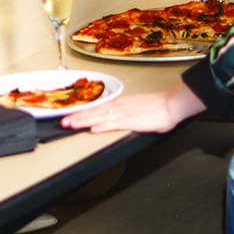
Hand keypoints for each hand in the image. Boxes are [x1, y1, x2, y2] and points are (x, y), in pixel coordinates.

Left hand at [62, 81, 205, 133]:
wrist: (170, 104)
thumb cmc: (158, 107)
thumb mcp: (136, 109)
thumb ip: (125, 114)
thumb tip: (118, 118)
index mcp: (120, 103)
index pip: (96, 108)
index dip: (82, 112)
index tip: (70, 115)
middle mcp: (119, 106)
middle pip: (93, 112)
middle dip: (77, 117)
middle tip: (63, 121)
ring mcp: (124, 113)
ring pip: (99, 117)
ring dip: (84, 121)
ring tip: (71, 124)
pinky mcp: (131, 121)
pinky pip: (114, 124)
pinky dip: (102, 126)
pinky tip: (93, 129)